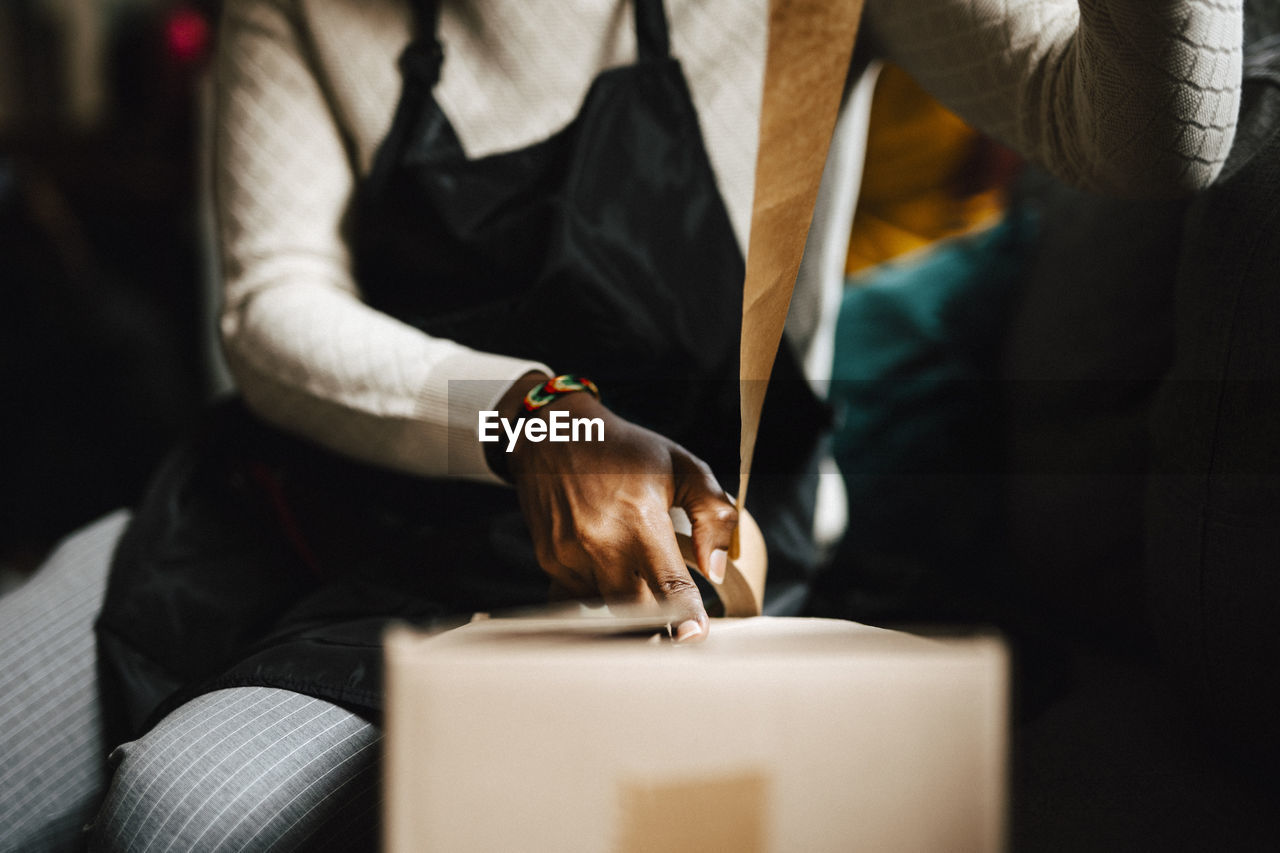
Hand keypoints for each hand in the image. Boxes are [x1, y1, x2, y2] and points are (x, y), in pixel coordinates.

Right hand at [497, 374, 735, 641]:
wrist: (555, 434)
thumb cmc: (626, 451)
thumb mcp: (683, 466)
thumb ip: (712, 514)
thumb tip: (717, 569)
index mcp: (640, 519)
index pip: (668, 585)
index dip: (685, 617)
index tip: (695, 637)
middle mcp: (601, 542)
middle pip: (636, 609)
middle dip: (659, 616)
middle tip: (674, 611)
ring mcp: (570, 554)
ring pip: (607, 606)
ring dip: (627, 600)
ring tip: (633, 570)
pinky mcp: (550, 560)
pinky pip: (579, 596)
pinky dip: (598, 589)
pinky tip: (604, 562)